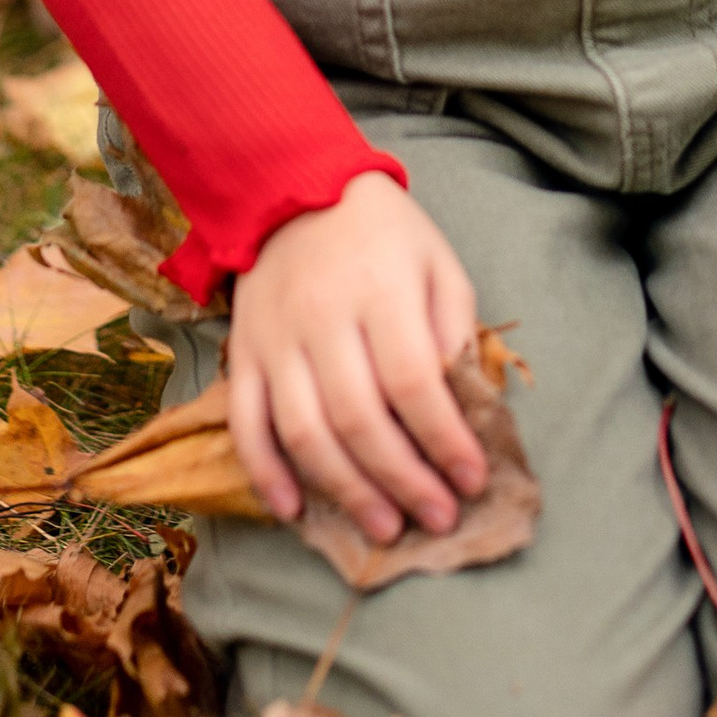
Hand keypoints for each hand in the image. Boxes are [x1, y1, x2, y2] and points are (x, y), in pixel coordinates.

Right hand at [226, 170, 489, 547]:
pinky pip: (245, 423)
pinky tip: (295, 511)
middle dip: (403, 480)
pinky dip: (265, 473)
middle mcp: (323, 318)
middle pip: (360, 418)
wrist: (293, 188)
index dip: (445, 439)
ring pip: (305, 432)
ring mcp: (276, 339)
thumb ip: (453, 329)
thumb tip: (463, 405)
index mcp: (381, 291)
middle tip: (436, 519)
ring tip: (384, 528)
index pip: (414, 381)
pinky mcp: (243, 353)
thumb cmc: (382, 233)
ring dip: (345, 490)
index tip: (473, 479)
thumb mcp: (437, 262)